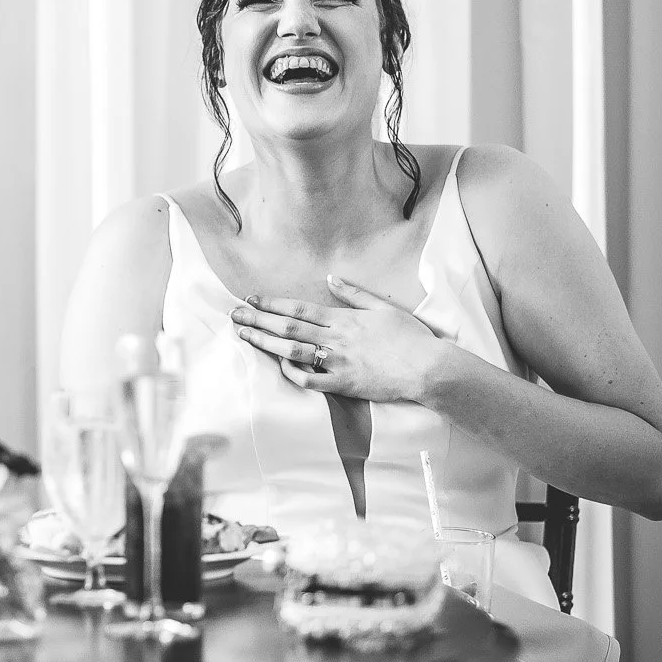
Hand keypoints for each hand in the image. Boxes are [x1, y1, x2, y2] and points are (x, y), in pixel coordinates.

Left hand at [229, 274, 445, 401]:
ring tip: (245, 335)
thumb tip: (330, 278)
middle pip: (289, 326)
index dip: (272, 303)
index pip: (299, 307)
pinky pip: (311, 380)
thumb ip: (354, 293)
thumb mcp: (383, 307)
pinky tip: (279, 364)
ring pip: (293, 349)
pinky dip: (292, 372)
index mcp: (344, 318)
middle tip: (234, 314)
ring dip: (266, 341)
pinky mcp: (344, 384)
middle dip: (259, 319)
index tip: (251, 299)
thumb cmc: (410, 337)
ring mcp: (338, 361)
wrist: (428, 367)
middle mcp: (336, 337)